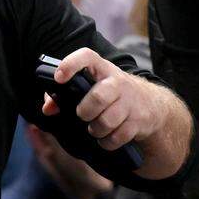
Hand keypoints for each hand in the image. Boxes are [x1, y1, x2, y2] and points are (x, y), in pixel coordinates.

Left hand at [41, 48, 167, 151]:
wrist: (151, 102)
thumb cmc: (110, 93)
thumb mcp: (92, 86)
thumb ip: (64, 95)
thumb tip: (48, 109)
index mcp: (101, 68)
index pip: (87, 56)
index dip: (70, 64)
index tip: (59, 78)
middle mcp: (118, 82)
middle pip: (98, 97)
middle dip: (85, 111)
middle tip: (82, 115)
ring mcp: (131, 101)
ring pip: (108, 121)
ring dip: (96, 130)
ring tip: (94, 129)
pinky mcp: (140, 119)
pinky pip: (119, 136)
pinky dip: (108, 142)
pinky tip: (106, 138)